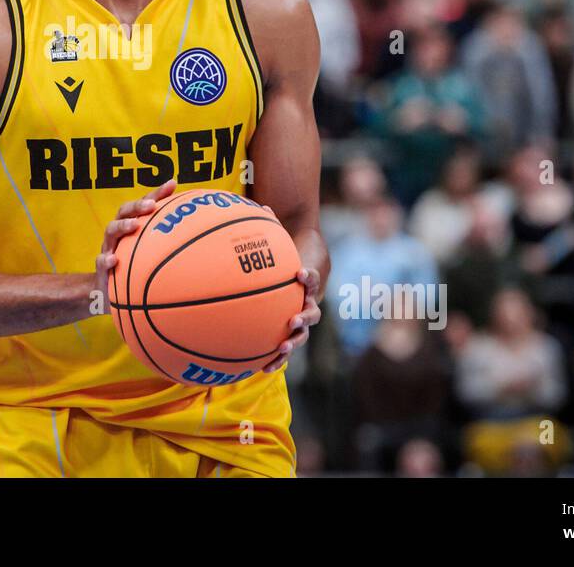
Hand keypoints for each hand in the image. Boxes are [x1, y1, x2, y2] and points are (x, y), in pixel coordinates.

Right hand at [95, 179, 176, 314]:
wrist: (109, 293)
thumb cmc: (136, 270)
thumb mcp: (154, 257)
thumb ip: (172, 245)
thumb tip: (204, 236)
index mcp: (133, 226)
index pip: (144, 204)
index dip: (157, 192)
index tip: (172, 184)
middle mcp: (119, 234)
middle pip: (124, 211)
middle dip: (137, 206)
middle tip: (151, 205)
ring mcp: (109, 248)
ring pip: (110, 231)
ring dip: (122, 226)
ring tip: (133, 225)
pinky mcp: (102, 268)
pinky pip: (100, 262)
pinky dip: (105, 259)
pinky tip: (113, 260)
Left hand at [263, 222, 322, 373]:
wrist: (303, 264)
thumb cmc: (290, 249)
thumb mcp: (285, 237)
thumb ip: (273, 225)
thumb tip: (261, 205)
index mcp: (309, 278)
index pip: (312, 277)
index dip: (309, 276)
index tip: (300, 273)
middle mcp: (309, 300)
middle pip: (312, 311)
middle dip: (304, 317)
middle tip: (294, 319)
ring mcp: (302, 316)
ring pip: (302, 333)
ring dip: (294, 341)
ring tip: (283, 347)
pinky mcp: (291, 330)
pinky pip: (285, 346)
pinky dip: (277, 358)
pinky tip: (261, 369)